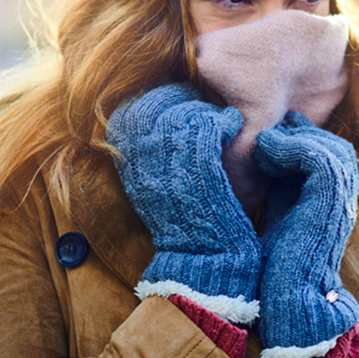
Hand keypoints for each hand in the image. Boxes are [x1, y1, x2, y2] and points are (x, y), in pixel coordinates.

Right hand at [106, 82, 260, 323]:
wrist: (203, 261)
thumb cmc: (185, 220)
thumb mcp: (153, 185)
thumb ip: (148, 150)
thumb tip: (157, 109)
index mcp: (125, 164)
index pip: (130, 109)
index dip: (156, 97)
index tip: (178, 100)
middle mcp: (140, 162)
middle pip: (154, 104)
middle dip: (180, 96)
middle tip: (202, 102)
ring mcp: (168, 165)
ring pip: (183, 112)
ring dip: (205, 109)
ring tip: (220, 119)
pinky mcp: (199, 170)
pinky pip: (208, 125)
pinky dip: (224, 119)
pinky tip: (232, 125)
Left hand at [253, 111, 358, 357]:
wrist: (286, 298)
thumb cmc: (275, 268)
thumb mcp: (278, 214)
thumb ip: (281, 188)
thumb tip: (265, 157)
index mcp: (333, 204)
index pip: (329, 158)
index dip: (302, 140)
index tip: (271, 134)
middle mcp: (343, 201)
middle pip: (335, 148)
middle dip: (303, 134)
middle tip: (271, 130)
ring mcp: (342, 201)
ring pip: (331, 148)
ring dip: (294, 139)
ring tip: (263, 143)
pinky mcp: (331, 202)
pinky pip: (318, 157)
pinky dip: (290, 147)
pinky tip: (265, 150)